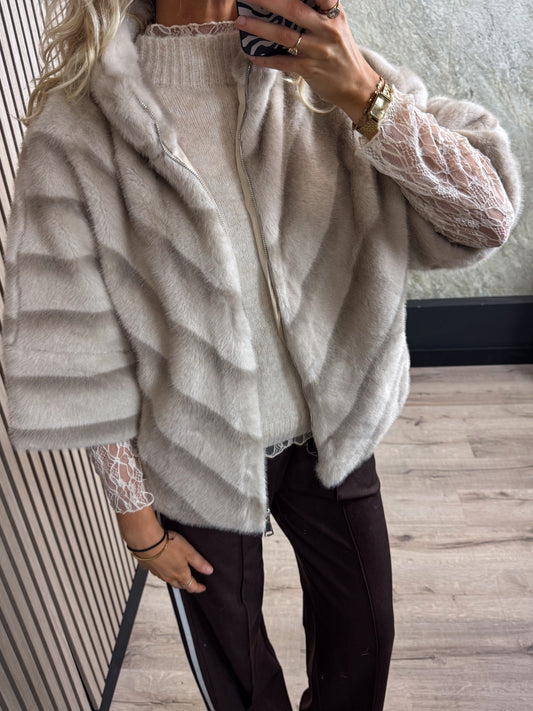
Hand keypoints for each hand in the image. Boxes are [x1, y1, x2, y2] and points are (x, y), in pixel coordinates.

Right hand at [137, 531, 213, 593]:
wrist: (147, 541)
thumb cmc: (168, 545)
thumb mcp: (189, 552)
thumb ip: (199, 562)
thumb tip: (209, 571)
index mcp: (180, 574)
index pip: (191, 586)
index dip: (199, 588)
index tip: (202, 587)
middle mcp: (169, 577)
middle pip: (180, 585)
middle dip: (187, 585)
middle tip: (191, 582)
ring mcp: (158, 573)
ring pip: (168, 579)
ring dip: (174, 579)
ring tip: (178, 574)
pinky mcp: (149, 567)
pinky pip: (158, 572)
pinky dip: (163, 571)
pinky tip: (163, 564)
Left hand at [235, 0, 379, 123]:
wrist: (357, 86)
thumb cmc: (343, 55)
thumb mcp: (337, 27)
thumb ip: (319, 13)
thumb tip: (288, 6)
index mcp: (333, 15)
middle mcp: (327, 29)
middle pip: (293, 9)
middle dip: (268, 1)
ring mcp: (318, 50)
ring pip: (284, 36)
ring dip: (259, 28)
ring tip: (241, 22)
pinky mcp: (310, 70)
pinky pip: (282, 62)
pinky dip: (266, 59)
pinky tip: (252, 55)